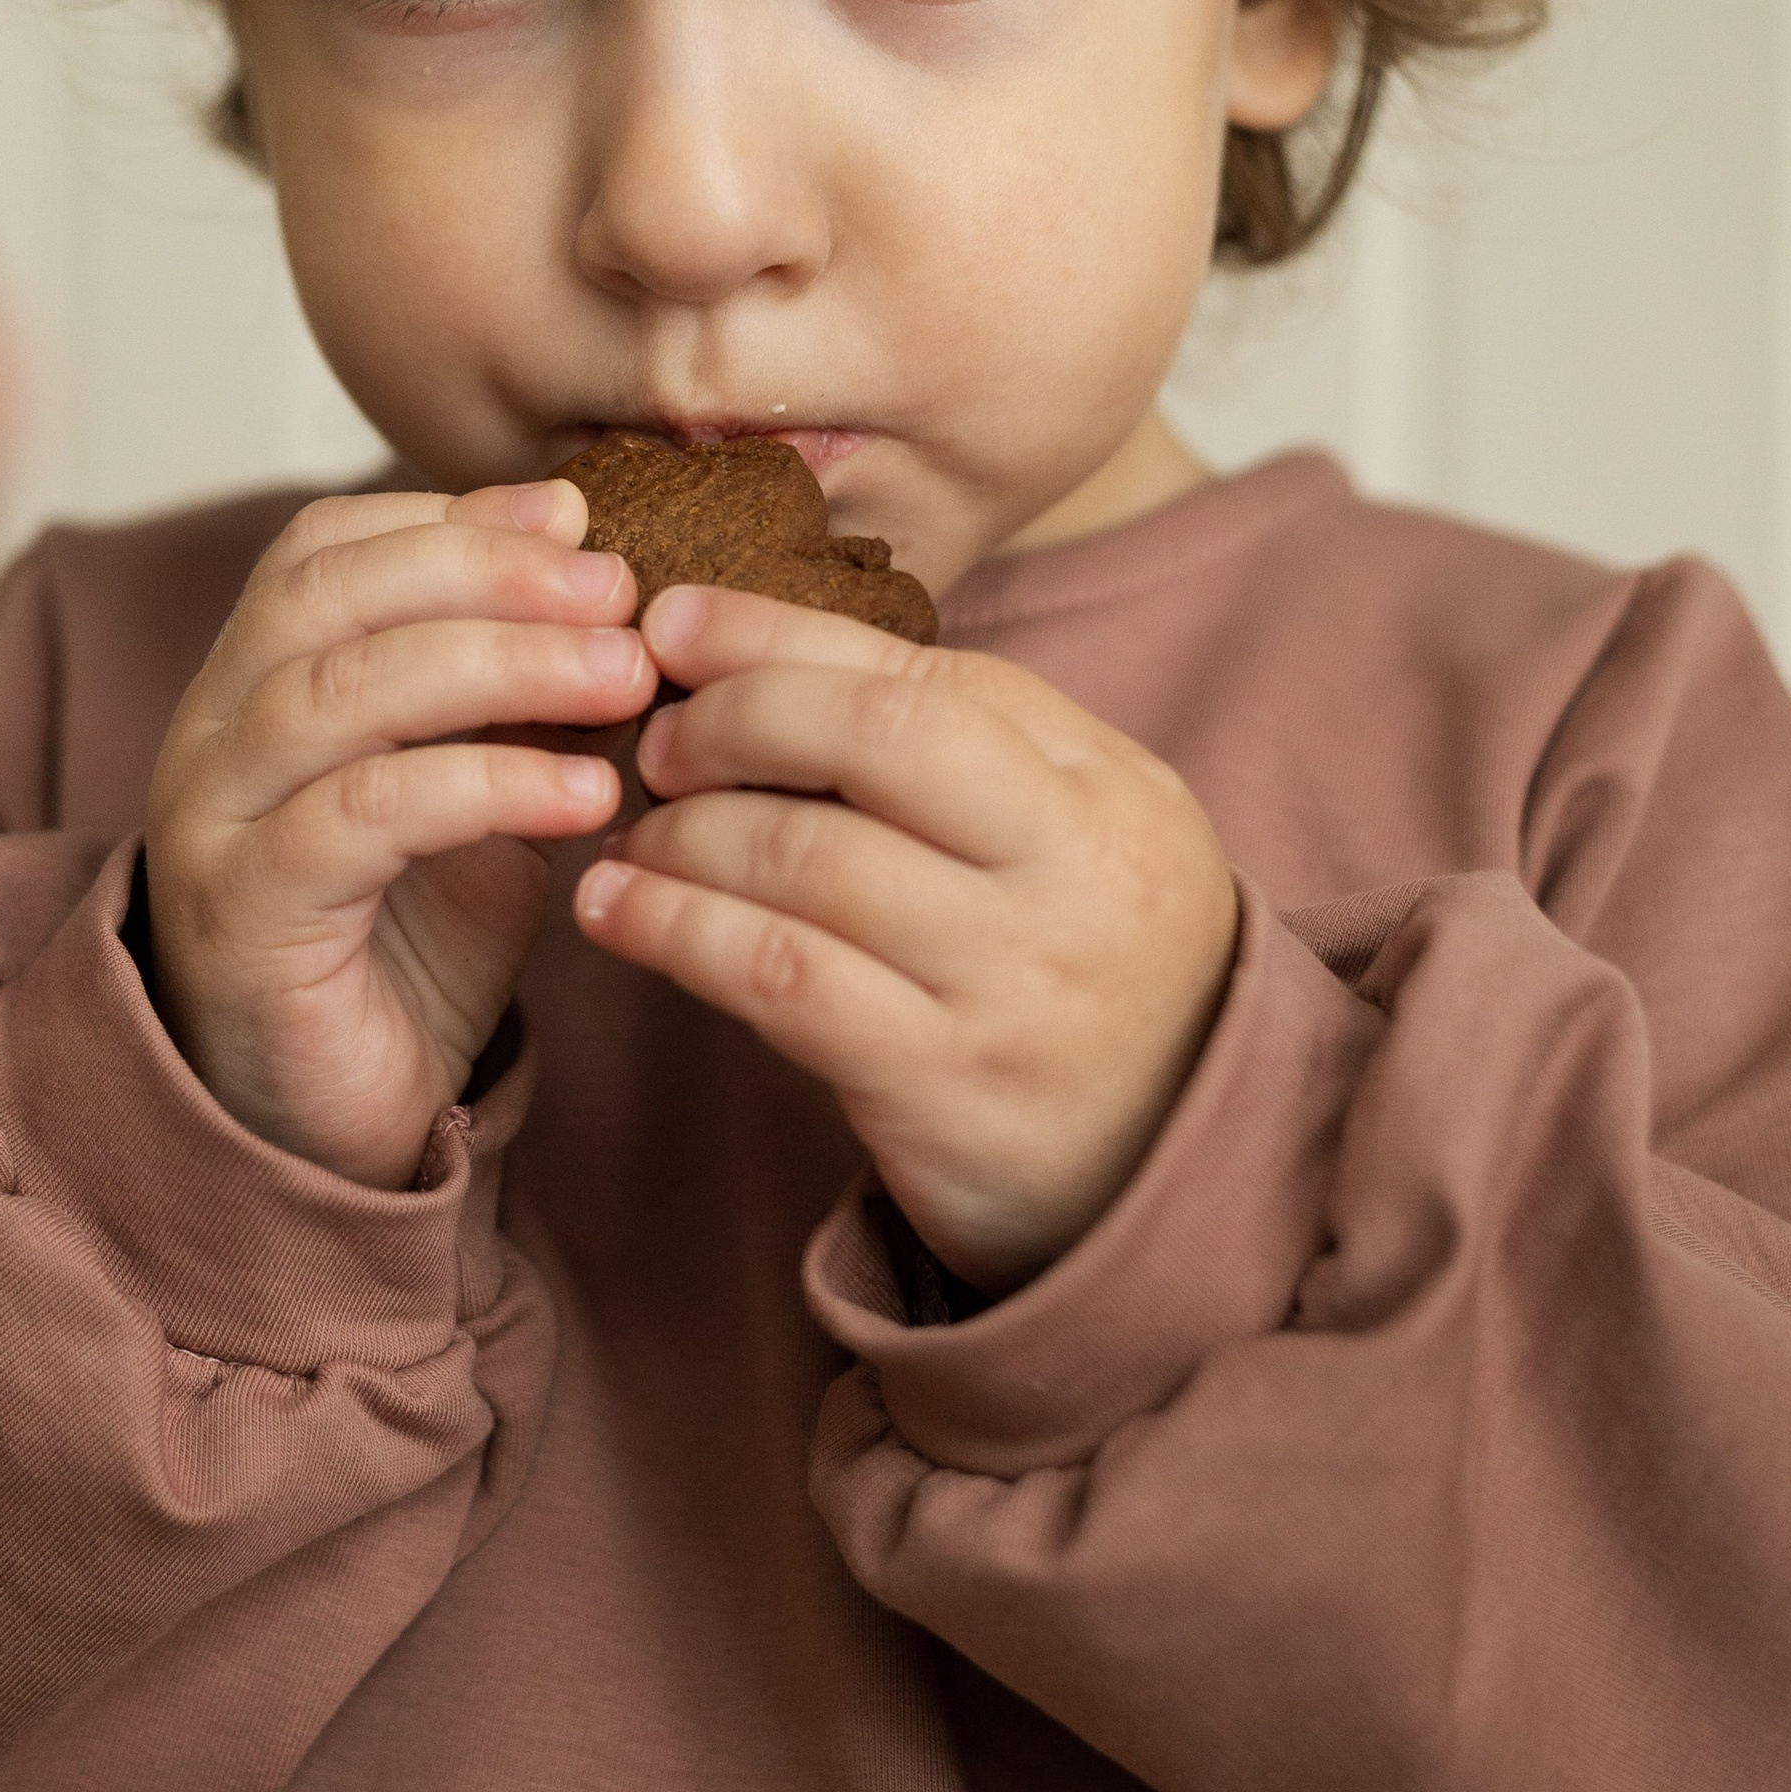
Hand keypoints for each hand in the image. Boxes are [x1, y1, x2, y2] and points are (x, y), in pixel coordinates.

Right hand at [143, 483, 651, 1186]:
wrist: (331, 1131)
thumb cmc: (405, 952)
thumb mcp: (483, 796)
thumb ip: (527, 701)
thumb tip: (618, 600)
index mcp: (253, 684)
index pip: (323, 547)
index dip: (450, 520)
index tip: (577, 521)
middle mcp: (210, 735)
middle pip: (328, 596)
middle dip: (485, 573)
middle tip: (619, 592)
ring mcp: (212, 824)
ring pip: (342, 692)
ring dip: (502, 665)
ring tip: (628, 677)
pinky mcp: (245, 916)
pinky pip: (362, 815)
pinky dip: (485, 785)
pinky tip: (590, 795)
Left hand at [572, 588, 1238, 1292]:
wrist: (1171, 1168)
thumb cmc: (1088, 969)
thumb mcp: (1081, 832)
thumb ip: (966, 744)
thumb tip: (762, 653)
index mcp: (1105, 785)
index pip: (922, 673)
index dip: (778, 635)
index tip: (675, 623)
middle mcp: (1073, 868)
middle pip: (872, 737)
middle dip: (731, 718)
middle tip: (656, 746)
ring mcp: (1011, 978)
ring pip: (805, 858)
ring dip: (682, 835)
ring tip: (632, 841)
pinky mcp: (941, 1082)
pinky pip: (779, 977)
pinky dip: (675, 930)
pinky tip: (619, 915)